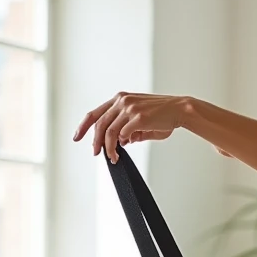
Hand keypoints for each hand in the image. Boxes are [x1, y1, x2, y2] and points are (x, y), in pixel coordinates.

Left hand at [73, 92, 187, 162]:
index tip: (77, 137)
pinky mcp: (138, 118)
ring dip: (109, 147)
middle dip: (95, 141)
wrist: (180, 110)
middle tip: (96, 153)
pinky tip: (125, 148)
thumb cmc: (163, 115)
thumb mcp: (141, 119)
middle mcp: (122, 101)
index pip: (95, 113)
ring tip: (113, 157)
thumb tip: (121, 142)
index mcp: (120, 99)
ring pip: (109, 132)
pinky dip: (121, 144)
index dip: (84, 126)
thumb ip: (128, 129)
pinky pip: (123, 135)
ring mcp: (130, 108)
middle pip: (99, 124)